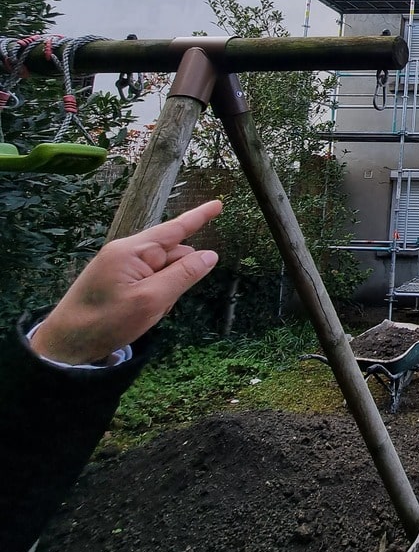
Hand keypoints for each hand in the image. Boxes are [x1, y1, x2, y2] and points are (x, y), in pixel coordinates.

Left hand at [30, 200, 223, 364]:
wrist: (65, 347)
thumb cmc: (105, 322)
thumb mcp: (151, 301)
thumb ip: (183, 275)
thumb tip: (210, 255)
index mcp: (132, 250)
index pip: (174, 229)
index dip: (199, 217)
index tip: (219, 204)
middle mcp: (126, 252)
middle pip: (172, 255)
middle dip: (178, 278)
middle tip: (160, 305)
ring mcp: (120, 266)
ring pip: (163, 272)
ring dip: (165, 292)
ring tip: (144, 314)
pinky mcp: (117, 280)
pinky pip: (150, 282)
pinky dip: (154, 297)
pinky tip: (140, 315)